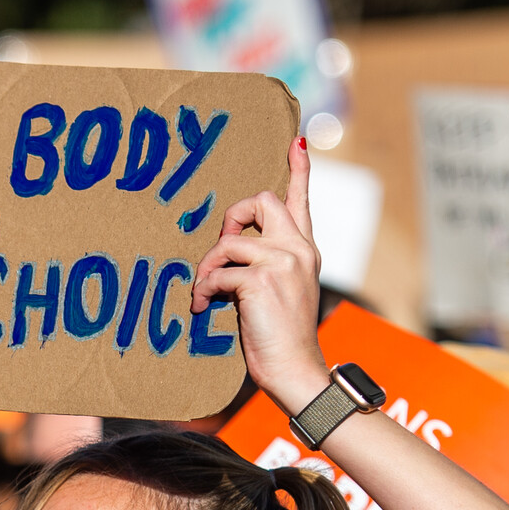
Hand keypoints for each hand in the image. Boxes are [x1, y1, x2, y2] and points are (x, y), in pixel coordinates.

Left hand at [189, 136, 327, 410]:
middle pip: (261, 201)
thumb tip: (231, 249)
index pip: (302, 201)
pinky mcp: (263, 280)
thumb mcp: (279, 293)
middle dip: (232, 217)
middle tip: (220, 247)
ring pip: (231, 241)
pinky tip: (204, 307)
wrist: (295, 368)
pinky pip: (220, 272)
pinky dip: (205, 289)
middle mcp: (298, 249)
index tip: (297, 141)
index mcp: (304, 251)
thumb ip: (265, 266)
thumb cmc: (280, 337)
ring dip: (208, 266)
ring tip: (204, 292)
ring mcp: (283, 262)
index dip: (300, 169)